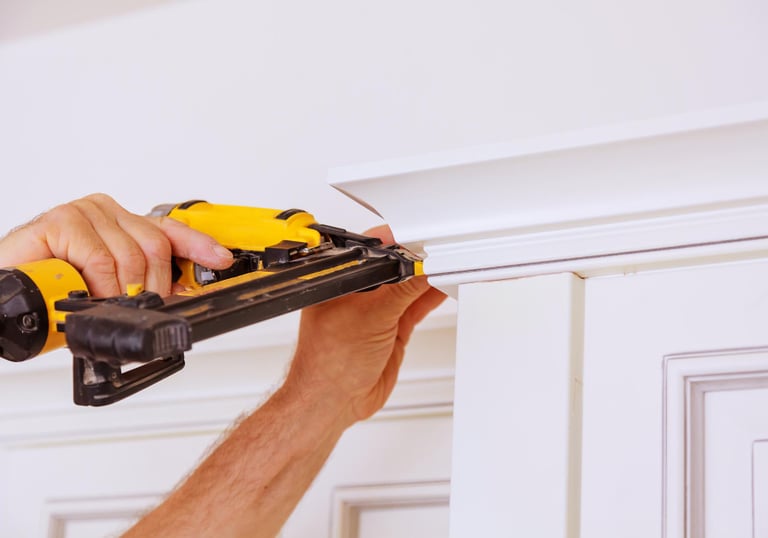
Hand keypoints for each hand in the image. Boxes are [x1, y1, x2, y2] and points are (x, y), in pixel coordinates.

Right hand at [0, 193, 232, 296]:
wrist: (7, 285)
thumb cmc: (52, 286)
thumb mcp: (106, 287)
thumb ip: (139, 283)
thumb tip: (179, 296)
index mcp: (121, 223)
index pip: (169, 230)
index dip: (199, 245)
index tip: (222, 259)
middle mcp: (106, 212)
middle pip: (155, 247)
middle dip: (153, 287)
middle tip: (137, 306)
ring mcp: (84, 212)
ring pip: (129, 257)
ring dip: (120, 292)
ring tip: (101, 302)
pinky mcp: (62, 221)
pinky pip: (99, 259)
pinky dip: (98, 285)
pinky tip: (85, 292)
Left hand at [286, 225, 446, 424]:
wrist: (334, 401)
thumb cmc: (328, 362)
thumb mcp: (371, 316)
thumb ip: (402, 291)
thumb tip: (423, 269)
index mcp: (342, 280)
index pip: (377, 251)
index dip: (402, 243)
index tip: (425, 239)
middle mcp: (359, 292)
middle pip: (397, 267)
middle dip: (420, 260)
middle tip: (443, 252)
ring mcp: (377, 311)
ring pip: (410, 287)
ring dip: (430, 278)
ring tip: (451, 266)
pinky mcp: (392, 329)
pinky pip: (416, 306)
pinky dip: (432, 297)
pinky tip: (445, 287)